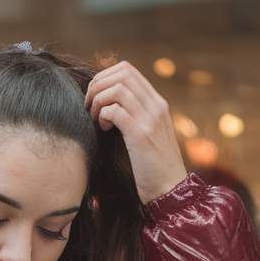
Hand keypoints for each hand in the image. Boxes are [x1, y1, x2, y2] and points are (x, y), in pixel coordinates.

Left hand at [85, 61, 187, 204]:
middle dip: (98, 85)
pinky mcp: (140, 134)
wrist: (170, 190)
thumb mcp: (147, 135)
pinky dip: (103, 116)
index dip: (105, 77)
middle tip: (89, 106)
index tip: (95, 97)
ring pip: (116, 88)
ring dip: (98, 101)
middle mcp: (156, 106)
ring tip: (96, 119)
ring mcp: (150, 118)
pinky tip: (104, 130)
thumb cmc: (153, 167)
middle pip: (121, 73)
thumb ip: (134, 116)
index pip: (128, 70)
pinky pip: (114, 110)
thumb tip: (108, 106)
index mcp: (157, 103)